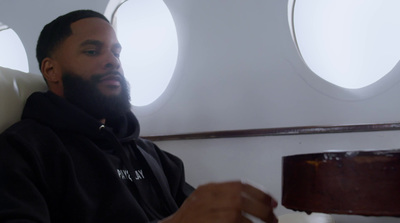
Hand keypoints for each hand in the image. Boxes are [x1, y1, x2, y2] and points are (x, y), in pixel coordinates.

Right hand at [161, 181, 277, 222]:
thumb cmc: (189, 217)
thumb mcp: (203, 199)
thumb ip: (223, 195)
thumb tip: (252, 200)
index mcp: (208, 189)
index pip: (239, 185)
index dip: (260, 193)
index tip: (272, 202)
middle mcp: (208, 199)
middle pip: (242, 200)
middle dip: (262, 209)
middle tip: (273, 218)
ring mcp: (207, 213)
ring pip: (239, 216)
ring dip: (256, 222)